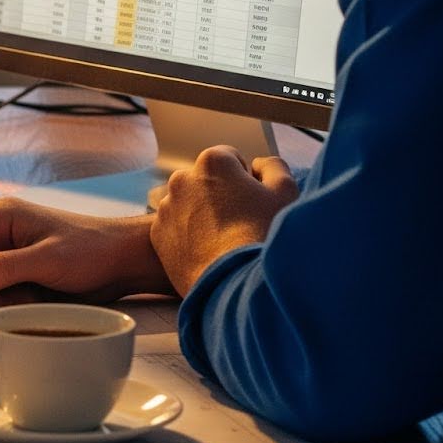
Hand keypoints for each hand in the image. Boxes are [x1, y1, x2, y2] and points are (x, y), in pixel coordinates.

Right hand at [0, 199, 171, 311]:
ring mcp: (7, 251)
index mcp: (0, 216)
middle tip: (1, 304)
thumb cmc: (92, 252)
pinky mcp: (17, 269)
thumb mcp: (47, 260)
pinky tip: (33, 300)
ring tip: (28, 299)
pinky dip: (7, 301)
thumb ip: (3, 268)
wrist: (123, 261)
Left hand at [148, 148, 299, 293]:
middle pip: (206, 181)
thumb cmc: (264, 236)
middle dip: (220, 195)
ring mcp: (166, 206)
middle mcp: (182, 178)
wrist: (236, 283)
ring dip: (202, 215)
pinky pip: (175, 229)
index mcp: (212, 161)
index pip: (230, 159)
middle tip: (240, 223)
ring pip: (188, 205)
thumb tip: (258, 164)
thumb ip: (273, 167)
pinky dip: (187, 236)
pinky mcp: (157, 234)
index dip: (245, 180)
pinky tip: (208, 252)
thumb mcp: (285, 193)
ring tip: (224, 241)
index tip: (253, 201)